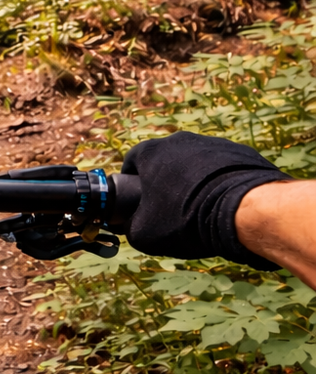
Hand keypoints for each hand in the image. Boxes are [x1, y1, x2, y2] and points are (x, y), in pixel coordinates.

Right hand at [120, 131, 291, 268]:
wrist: (244, 212)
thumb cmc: (185, 220)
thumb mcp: (144, 233)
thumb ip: (129, 226)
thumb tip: (130, 226)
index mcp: (151, 152)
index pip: (132, 162)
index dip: (131, 181)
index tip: (137, 200)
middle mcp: (179, 140)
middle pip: (164, 160)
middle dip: (164, 181)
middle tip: (170, 207)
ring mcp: (212, 142)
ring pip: (195, 162)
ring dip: (193, 180)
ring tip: (200, 207)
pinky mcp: (241, 151)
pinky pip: (222, 166)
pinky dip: (219, 181)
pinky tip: (223, 203)